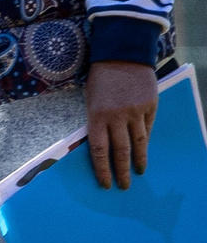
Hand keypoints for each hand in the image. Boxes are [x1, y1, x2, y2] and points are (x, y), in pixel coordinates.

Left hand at [86, 61, 157, 190]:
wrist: (122, 56)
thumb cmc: (101, 80)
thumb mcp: (91, 101)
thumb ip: (97, 123)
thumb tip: (103, 147)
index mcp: (97, 116)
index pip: (100, 151)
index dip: (103, 169)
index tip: (106, 183)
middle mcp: (117, 117)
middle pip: (121, 151)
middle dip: (122, 171)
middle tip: (124, 186)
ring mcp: (136, 112)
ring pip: (139, 143)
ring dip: (139, 160)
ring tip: (139, 172)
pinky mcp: (150, 106)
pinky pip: (148, 128)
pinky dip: (146, 140)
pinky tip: (144, 150)